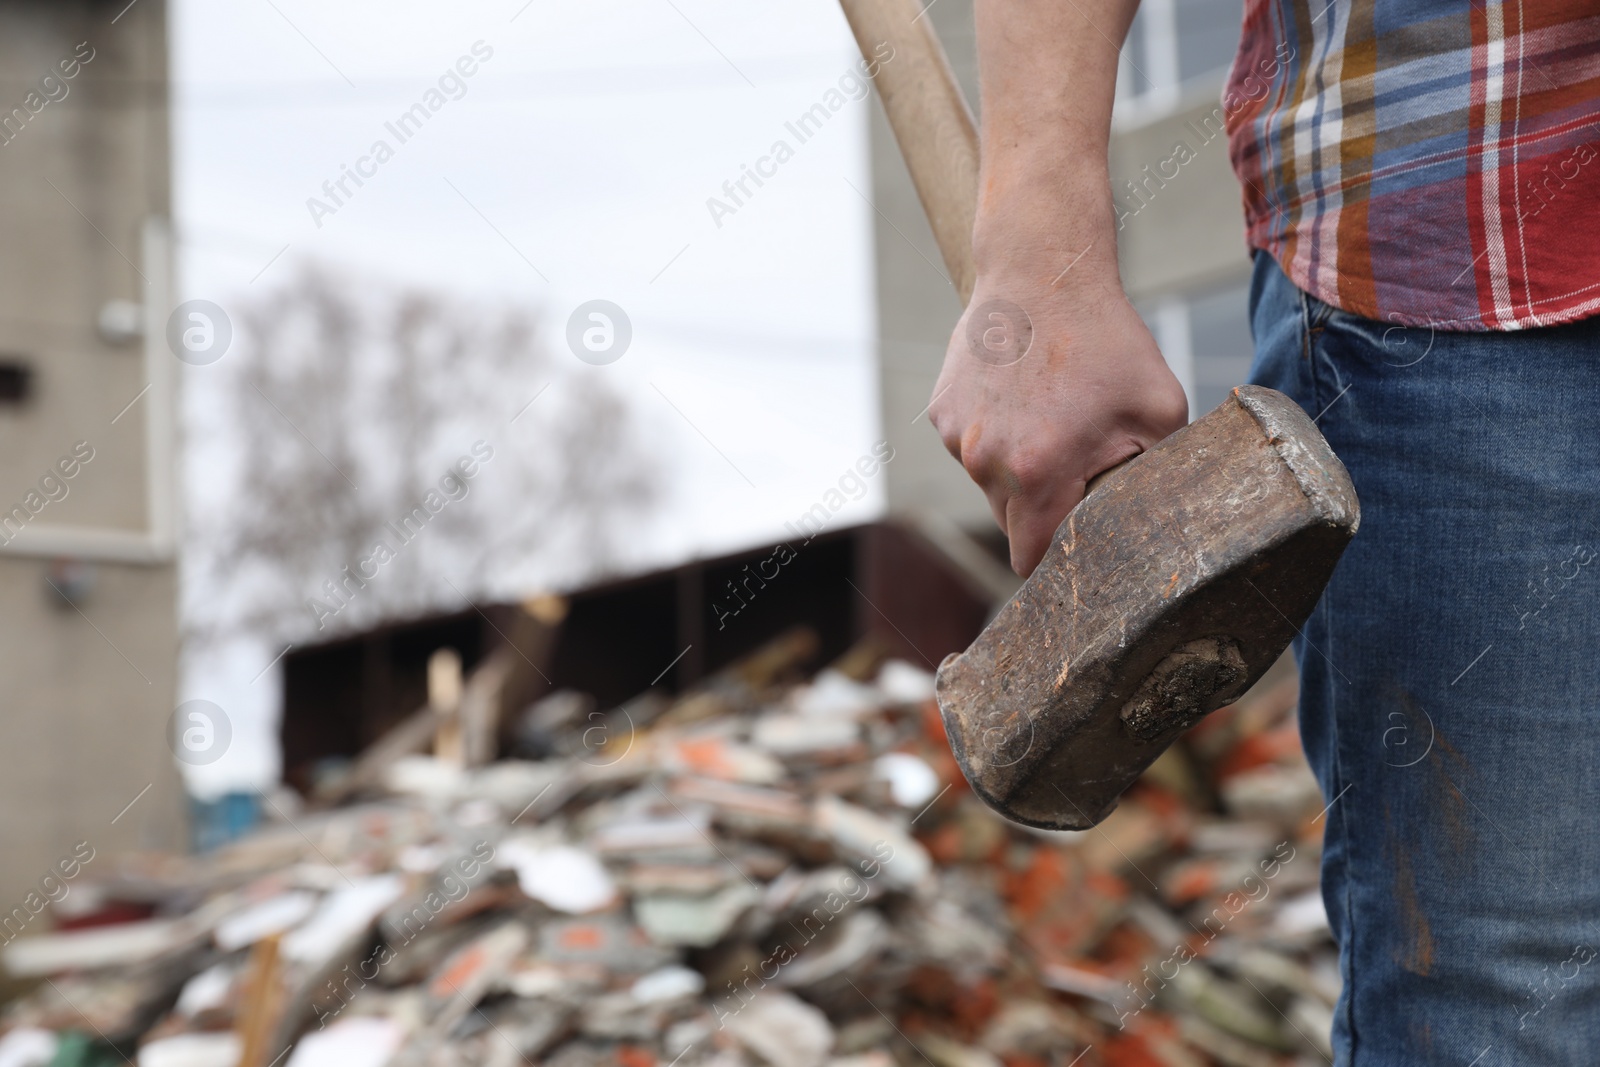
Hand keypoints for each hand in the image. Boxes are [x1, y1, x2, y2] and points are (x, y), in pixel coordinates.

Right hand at [928, 257, 1188, 575]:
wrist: (1041, 270)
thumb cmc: (1107, 338)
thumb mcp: (1160, 408)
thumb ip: (1156, 475)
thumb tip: (1154, 521)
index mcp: (1039, 471)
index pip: (1030, 558)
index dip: (1055, 558)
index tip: (1075, 542)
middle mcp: (986, 462)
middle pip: (1010, 524)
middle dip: (1040, 509)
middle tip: (1076, 463)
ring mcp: (958, 437)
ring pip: (989, 485)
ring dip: (1016, 469)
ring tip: (1049, 417)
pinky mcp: (941, 412)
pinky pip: (970, 447)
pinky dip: (993, 434)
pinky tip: (1020, 396)